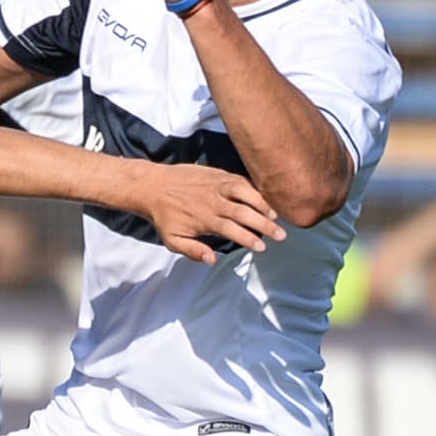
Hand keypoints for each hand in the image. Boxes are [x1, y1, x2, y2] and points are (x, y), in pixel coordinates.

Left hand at [139, 164, 281, 263]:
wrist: (154, 186)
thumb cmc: (164, 216)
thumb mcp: (173, 240)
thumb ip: (193, 251)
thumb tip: (213, 260)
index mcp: (206, 219)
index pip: (233, 231)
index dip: (249, 239)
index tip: (262, 248)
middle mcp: (215, 201)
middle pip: (245, 213)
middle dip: (265, 225)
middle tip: (281, 236)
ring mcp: (218, 185)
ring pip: (246, 193)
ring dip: (263, 204)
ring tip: (276, 216)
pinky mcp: (218, 174)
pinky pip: (240, 180)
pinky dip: (254, 189)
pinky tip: (264, 198)